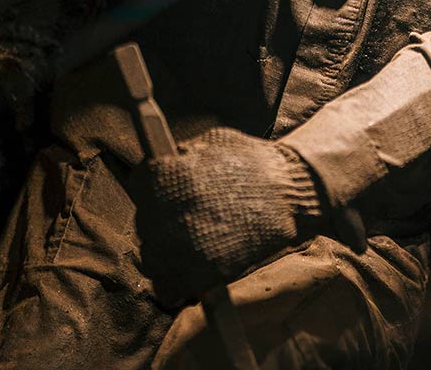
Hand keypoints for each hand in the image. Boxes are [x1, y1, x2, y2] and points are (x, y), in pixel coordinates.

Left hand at [130, 127, 323, 303]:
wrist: (290, 190)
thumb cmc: (254, 162)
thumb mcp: (213, 141)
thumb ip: (184, 154)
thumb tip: (165, 161)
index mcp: (166, 173)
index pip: (140, 185)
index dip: (154, 190)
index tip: (166, 195)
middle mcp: (165, 208)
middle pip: (145, 222)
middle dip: (161, 221)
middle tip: (185, 220)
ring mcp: (180, 243)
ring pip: (151, 256)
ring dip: (166, 252)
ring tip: (192, 245)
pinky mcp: (198, 272)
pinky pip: (168, 288)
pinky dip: (176, 284)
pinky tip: (191, 270)